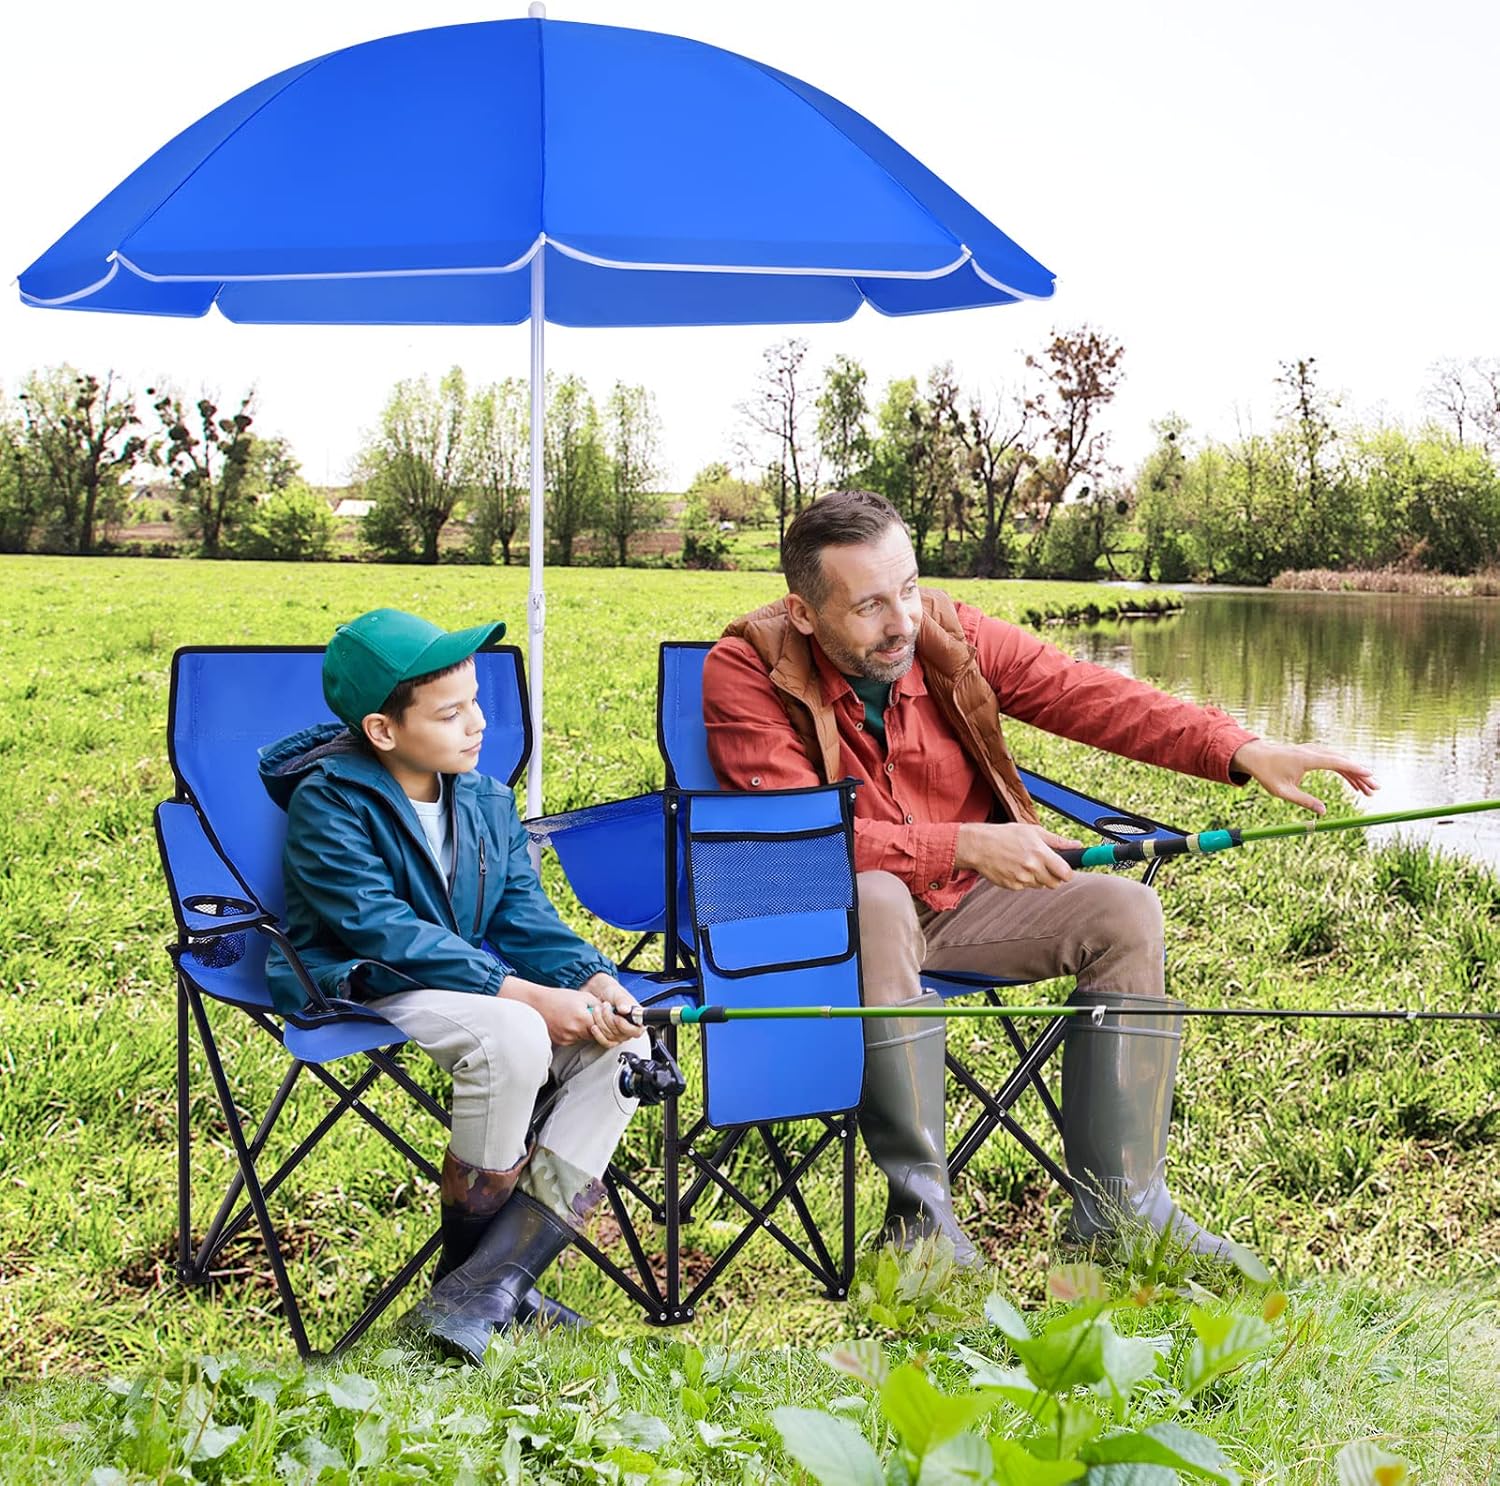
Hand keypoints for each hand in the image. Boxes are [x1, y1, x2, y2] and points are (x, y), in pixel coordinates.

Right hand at [502, 975, 641, 1046]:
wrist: (535, 1003)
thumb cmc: (557, 997)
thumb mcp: (582, 996)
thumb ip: (598, 1005)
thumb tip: (611, 1012)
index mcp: (582, 1019)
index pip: (605, 1029)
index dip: (610, 1025)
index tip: (612, 1021)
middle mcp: (575, 1032)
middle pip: (597, 1035)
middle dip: (600, 1028)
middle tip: (597, 1018)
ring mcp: (566, 1039)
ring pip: (586, 1038)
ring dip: (587, 1030)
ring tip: (577, 1016)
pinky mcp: (560, 1042)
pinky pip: (575, 1040)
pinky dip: (576, 1032)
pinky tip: (569, 1022)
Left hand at [576, 972, 642, 1047]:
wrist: (601, 995)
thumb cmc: (613, 993)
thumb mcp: (619, 994)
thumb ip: (623, 1001)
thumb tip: (626, 1010)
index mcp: (637, 1019)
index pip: (636, 1031)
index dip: (625, 1026)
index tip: (617, 1017)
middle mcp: (630, 1029)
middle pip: (621, 1034)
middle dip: (609, 1019)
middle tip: (605, 1006)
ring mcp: (620, 1035)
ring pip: (611, 1037)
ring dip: (601, 1022)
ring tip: (598, 1010)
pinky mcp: (609, 1038)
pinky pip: (605, 1042)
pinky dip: (598, 1034)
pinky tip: (594, 1026)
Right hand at [954, 822, 1081, 890]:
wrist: (979, 845)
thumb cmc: (1005, 835)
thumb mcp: (1033, 831)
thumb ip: (1058, 841)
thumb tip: (1077, 845)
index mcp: (1040, 853)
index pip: (1066, 874)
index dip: (1067, 873)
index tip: (1065, 870)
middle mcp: (1032, 868)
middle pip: (1055, 883)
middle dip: (1053, 876)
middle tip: (1044, 865)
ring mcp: (1022, 879)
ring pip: (1040, 885)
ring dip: (1037, 877)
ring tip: (1024, 863)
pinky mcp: (1012, 886)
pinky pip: (1026, 887)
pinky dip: (1023, 880)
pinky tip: (1014, 867)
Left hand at [1230, 739, 1378, 815]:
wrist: (1255, 756)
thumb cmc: (1267, 773)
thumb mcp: (1283, 791)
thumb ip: (1304, 801)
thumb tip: (1323, 812)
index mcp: (1307, 759)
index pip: (1336, 762)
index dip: (1355, 769)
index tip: (1370, 775)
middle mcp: (1313, 752)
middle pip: (1343, 762)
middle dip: (1361, 776)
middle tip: (1376, 790)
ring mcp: (1314, 752)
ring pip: (1340, 762)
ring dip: (1354, 775)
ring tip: (1368, 791)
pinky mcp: (1312, 754)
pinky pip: (1333, 762)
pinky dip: (1345, 771)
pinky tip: (1354, 784)